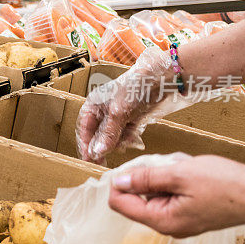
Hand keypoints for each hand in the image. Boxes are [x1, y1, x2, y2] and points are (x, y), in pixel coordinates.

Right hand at [77, 47, 187, 163]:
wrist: (160, 80)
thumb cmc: (134, 89)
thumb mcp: (118, 113)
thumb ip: (107, 134)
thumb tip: (97, 153)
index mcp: (93, 105)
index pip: (84, 129)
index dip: (85, 145)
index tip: (89, 160)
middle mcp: (102, 112)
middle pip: (98, 135)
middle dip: (103, 146)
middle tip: (104, 162)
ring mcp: (117, 117)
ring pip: (112, 138)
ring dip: (118, 142)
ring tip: (127, 140)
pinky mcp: (130, 120)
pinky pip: (125, 136)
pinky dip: (128, 139)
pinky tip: (134, 138)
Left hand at [108, 155, 244, 237]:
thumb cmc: (227, 185)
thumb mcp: (180, 174)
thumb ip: (146, 178)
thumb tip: (118, 181)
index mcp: (162, 221)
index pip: (120, 204)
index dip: (120, 182)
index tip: (133, 164)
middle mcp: (169, 226)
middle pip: (138, 197)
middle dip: (149, 175)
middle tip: (170, 164)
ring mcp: (181, 221)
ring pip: (157, 192)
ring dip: (167, 174)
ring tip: (187, 167)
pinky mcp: (192, 213)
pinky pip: (173, 192)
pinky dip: (179, 178)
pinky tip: (194, 171)